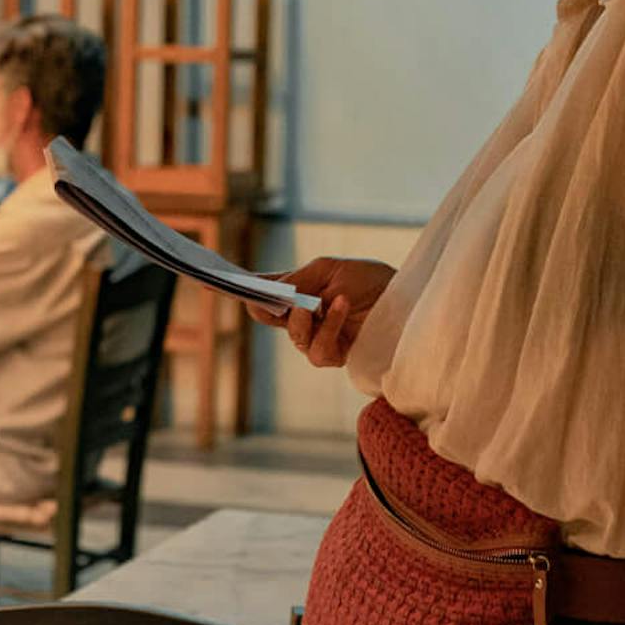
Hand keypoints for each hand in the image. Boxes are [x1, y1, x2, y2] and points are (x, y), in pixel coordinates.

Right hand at [249, 256, 393, 368]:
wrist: (407, 300)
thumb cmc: (370, 280)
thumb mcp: (331, 269)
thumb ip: (298, 280)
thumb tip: (272, 294)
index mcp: (301, 290)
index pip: (267, 290)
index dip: (245, 289)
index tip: (217, 283)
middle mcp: (306, 315)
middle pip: (271, 317)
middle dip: (264, 308)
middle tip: (261, 301)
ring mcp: (319, 337)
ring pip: (295, 337)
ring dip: (303, 320)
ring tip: (319, 303)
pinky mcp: (336, 355)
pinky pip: (319, 350)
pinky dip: (329, 326)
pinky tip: (341, 306)